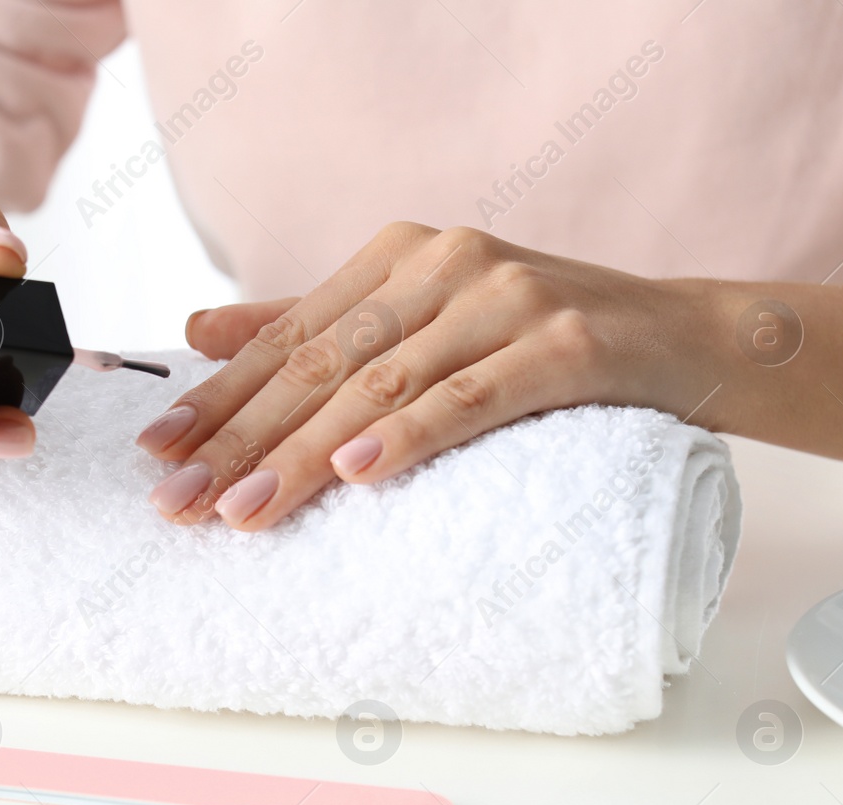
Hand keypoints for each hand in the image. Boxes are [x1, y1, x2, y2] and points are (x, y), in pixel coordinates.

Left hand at [137, 224, 720, 528]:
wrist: (685, 338)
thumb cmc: (540, 338)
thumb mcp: (423, 318)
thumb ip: (316, 323)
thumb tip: (201, 331)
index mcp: (399, 256)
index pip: (289, 337)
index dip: (218, 396)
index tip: (157, 451)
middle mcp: (444, 263)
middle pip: (321, 364)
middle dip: (240, 438)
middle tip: (178, 500)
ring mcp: (506, 298)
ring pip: (381, 386)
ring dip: (302, 454)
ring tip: (243, 510)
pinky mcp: (566, 342)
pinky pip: (471, 395)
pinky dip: (409, 434)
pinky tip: (355, 471)